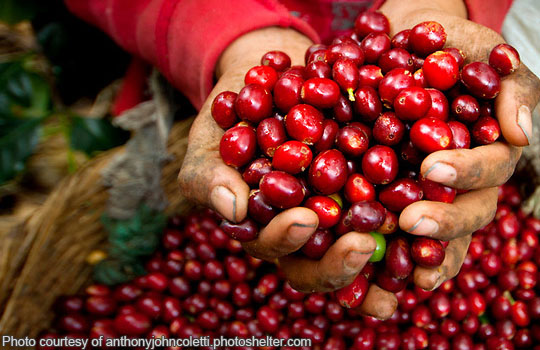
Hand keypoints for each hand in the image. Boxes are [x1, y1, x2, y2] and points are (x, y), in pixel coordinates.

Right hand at [178, 27, 397, 318]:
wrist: (268, 86)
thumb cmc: (230, 122)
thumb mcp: (210, 145)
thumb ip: (211, 178)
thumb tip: (232, 211)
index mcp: (267, 231)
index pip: (277, 250)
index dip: (289, 242)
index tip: (305, 219)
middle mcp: (307, 233)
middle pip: (324, 264)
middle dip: (342, 262)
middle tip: (364, 243)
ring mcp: (341, 213)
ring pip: (363, 244)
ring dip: (390, 254)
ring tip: (414, 244)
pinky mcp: (371, 188)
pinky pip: (393, 204)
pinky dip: (413, 208)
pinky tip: (434, 199)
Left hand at [381, 0, 539, 289]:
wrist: (405, 50)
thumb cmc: (449, 49)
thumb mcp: (482, 53)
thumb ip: (510, 87)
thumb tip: (520, 135)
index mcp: (488, 150)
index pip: (489, 167)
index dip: (467, 170)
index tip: (434, 165)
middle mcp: (464, 181)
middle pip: (468, 212)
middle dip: (444, 221)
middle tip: (411, 222)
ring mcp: (432, 194)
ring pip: (441, 236)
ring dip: (425, 255)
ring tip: (405, 272)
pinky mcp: (396, 199)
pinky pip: (398, 232)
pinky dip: (392, 255)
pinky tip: (373, 267)